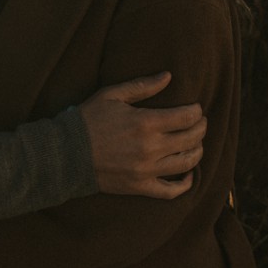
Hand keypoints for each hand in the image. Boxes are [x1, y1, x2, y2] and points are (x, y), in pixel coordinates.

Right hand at [78, 72, 205, 199]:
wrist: (66, 154)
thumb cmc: (88, 120)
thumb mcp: (112, 95)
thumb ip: (142, 86)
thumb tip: (168, 76)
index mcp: (145, 122)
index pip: (187, 116)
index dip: (197, 111)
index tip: (196, 108)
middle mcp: (151, 148)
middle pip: (192, 138)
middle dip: (201, 128)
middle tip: (199, 122)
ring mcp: (146, 170)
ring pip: (186, 163)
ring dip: (197, 151)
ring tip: (195, 143)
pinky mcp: (140, 186)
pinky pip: (171, 191)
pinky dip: (185, 184)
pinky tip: (189, 174)